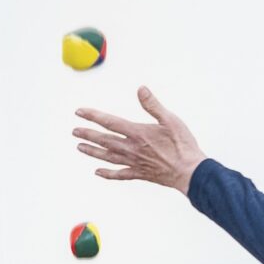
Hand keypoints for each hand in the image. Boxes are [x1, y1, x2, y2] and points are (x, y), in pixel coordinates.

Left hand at [73, 87, 207, 193]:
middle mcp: (132, 149)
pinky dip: (107, 173)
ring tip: (79, 147)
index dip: (93, 116)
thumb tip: (140, 89)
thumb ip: (153, 105)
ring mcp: (134, 163)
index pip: (110, 122)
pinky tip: (98, 172)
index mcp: (138, 133)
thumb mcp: (170, 120)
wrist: (189, 171)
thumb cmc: (183, 145)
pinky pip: (120, 174)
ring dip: (92, 152)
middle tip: (74, 131)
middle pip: (104, 140)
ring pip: (108, 157)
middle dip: (88, 134)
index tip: (79, 112)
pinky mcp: (140, 174)